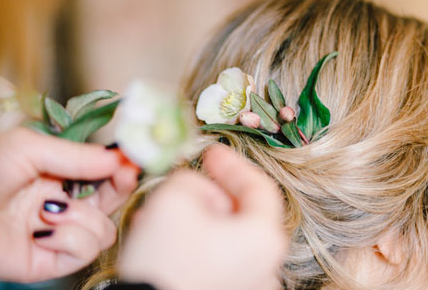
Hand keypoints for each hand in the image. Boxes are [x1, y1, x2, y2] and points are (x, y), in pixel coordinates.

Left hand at [0, 128, 138, 282]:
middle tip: (122, 175)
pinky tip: (44, 232)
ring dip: (82, 217)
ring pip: (104, 229)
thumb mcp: (29, 148)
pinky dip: (69, 239)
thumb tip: (119, 157)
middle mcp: (64, 203)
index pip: (103, 171)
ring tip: (49, 210)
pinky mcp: (51, 261)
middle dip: (120, 187)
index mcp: (59, 175)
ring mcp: (59, 234)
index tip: (133, 159)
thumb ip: (77, 155)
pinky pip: (85, 252)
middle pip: (113, 200)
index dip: (122, 166)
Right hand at [119, 144, 287, 289]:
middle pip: (241, 214)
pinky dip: (194, 245)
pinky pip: (215, 261)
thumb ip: (190, 180)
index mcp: (264, 237)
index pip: (259, 187)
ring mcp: (249, 286)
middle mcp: (266, 265)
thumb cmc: (166, 261)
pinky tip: (165, 239)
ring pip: (223, 238)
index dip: (233, 164)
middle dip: (208, 195)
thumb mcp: (173, 200)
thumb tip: (195, 186)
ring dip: (194, 219)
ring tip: (161, 213)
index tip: (211, 152)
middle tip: (184, 183)